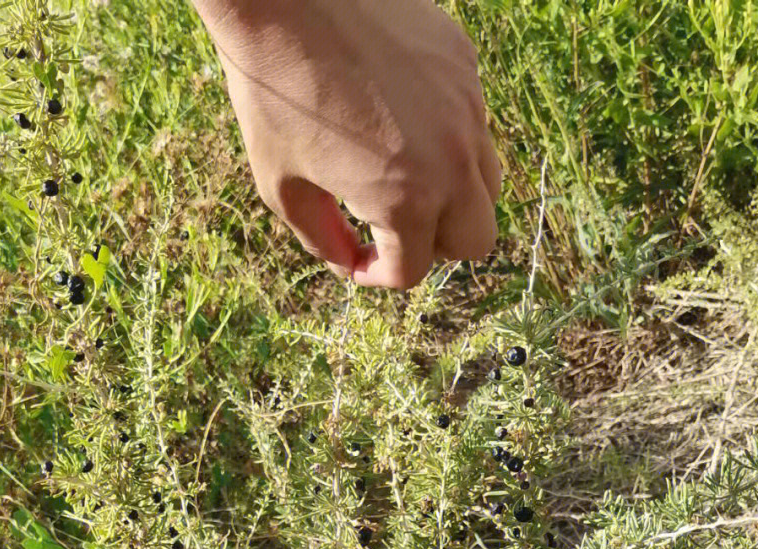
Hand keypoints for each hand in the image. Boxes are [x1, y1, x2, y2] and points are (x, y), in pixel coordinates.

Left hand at [193, 0, 500, 289]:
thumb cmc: (272, 92)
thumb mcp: (281, 185)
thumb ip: (322, 239)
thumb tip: (349, 263)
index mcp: (405, 199)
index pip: (413, 270)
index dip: (378, 274)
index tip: (357, 259)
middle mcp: (449, 159)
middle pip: (476, 240)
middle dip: (435, 245)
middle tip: (393, 226)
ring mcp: (465, 108)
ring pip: (485, 181)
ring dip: (450, 193)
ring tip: (400, 173)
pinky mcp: (462, 65)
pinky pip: (470, 121)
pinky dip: (443, 134)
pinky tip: (396, 113)